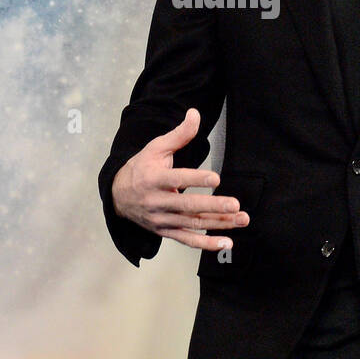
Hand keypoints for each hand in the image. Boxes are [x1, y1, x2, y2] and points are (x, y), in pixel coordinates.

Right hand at [112, 108, 249, 250]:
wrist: (118, 196)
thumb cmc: (141, 168)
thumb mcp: (155, 147)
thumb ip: (179, 134)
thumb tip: (195, 114)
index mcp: (153, 179)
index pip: (176, 179)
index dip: (196, 179)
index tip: (216, 178)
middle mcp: (156, 202)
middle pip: (187, 206)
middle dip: (213, 206)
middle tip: (235, 205)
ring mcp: (161, 220)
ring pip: (192, 224)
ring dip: (218, 223)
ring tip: (241, 219)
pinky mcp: (166, 232)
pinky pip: (188, 240)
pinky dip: (207, 244)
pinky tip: (227, 242)